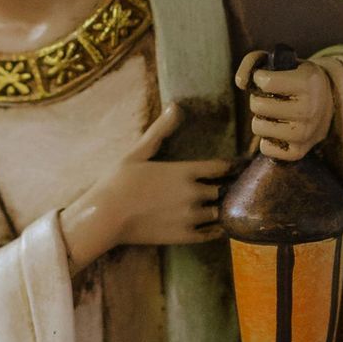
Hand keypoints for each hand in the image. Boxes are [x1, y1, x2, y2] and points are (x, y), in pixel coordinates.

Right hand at [58, 102, 227, 269]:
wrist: (105, 218)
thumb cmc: (117, 182)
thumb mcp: (138, 152)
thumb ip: (160, 131)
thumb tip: (175, 106)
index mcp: (184, 172)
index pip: (221, 167)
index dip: (231, 166)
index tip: (237, 166)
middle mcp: (193, 193)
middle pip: (223, 189)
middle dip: (225, 187)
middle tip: (233, 187)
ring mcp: (190, 217)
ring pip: (220, 212)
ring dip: (222, 208)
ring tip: (226, 206)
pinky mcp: (184, 236)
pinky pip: (212, 234)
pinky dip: (217, 229)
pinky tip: (217, 226)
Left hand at [243, 57, 331, 161]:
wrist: (328, 103)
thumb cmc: (296, 79)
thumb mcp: (281, 62)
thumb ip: (253, 61)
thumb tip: (241, 83)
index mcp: (308, 82)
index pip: (265, 82)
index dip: (259, 78)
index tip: (267, 79)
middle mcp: (309, 108)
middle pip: (259, 106)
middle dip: (258, 99)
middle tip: (270, 98)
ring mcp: (305, 132)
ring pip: (259, 128)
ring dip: (260, 119)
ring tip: (272, 114)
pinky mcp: (299, 151)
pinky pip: (265, 148)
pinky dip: (266, 140)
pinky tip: (276, 130)